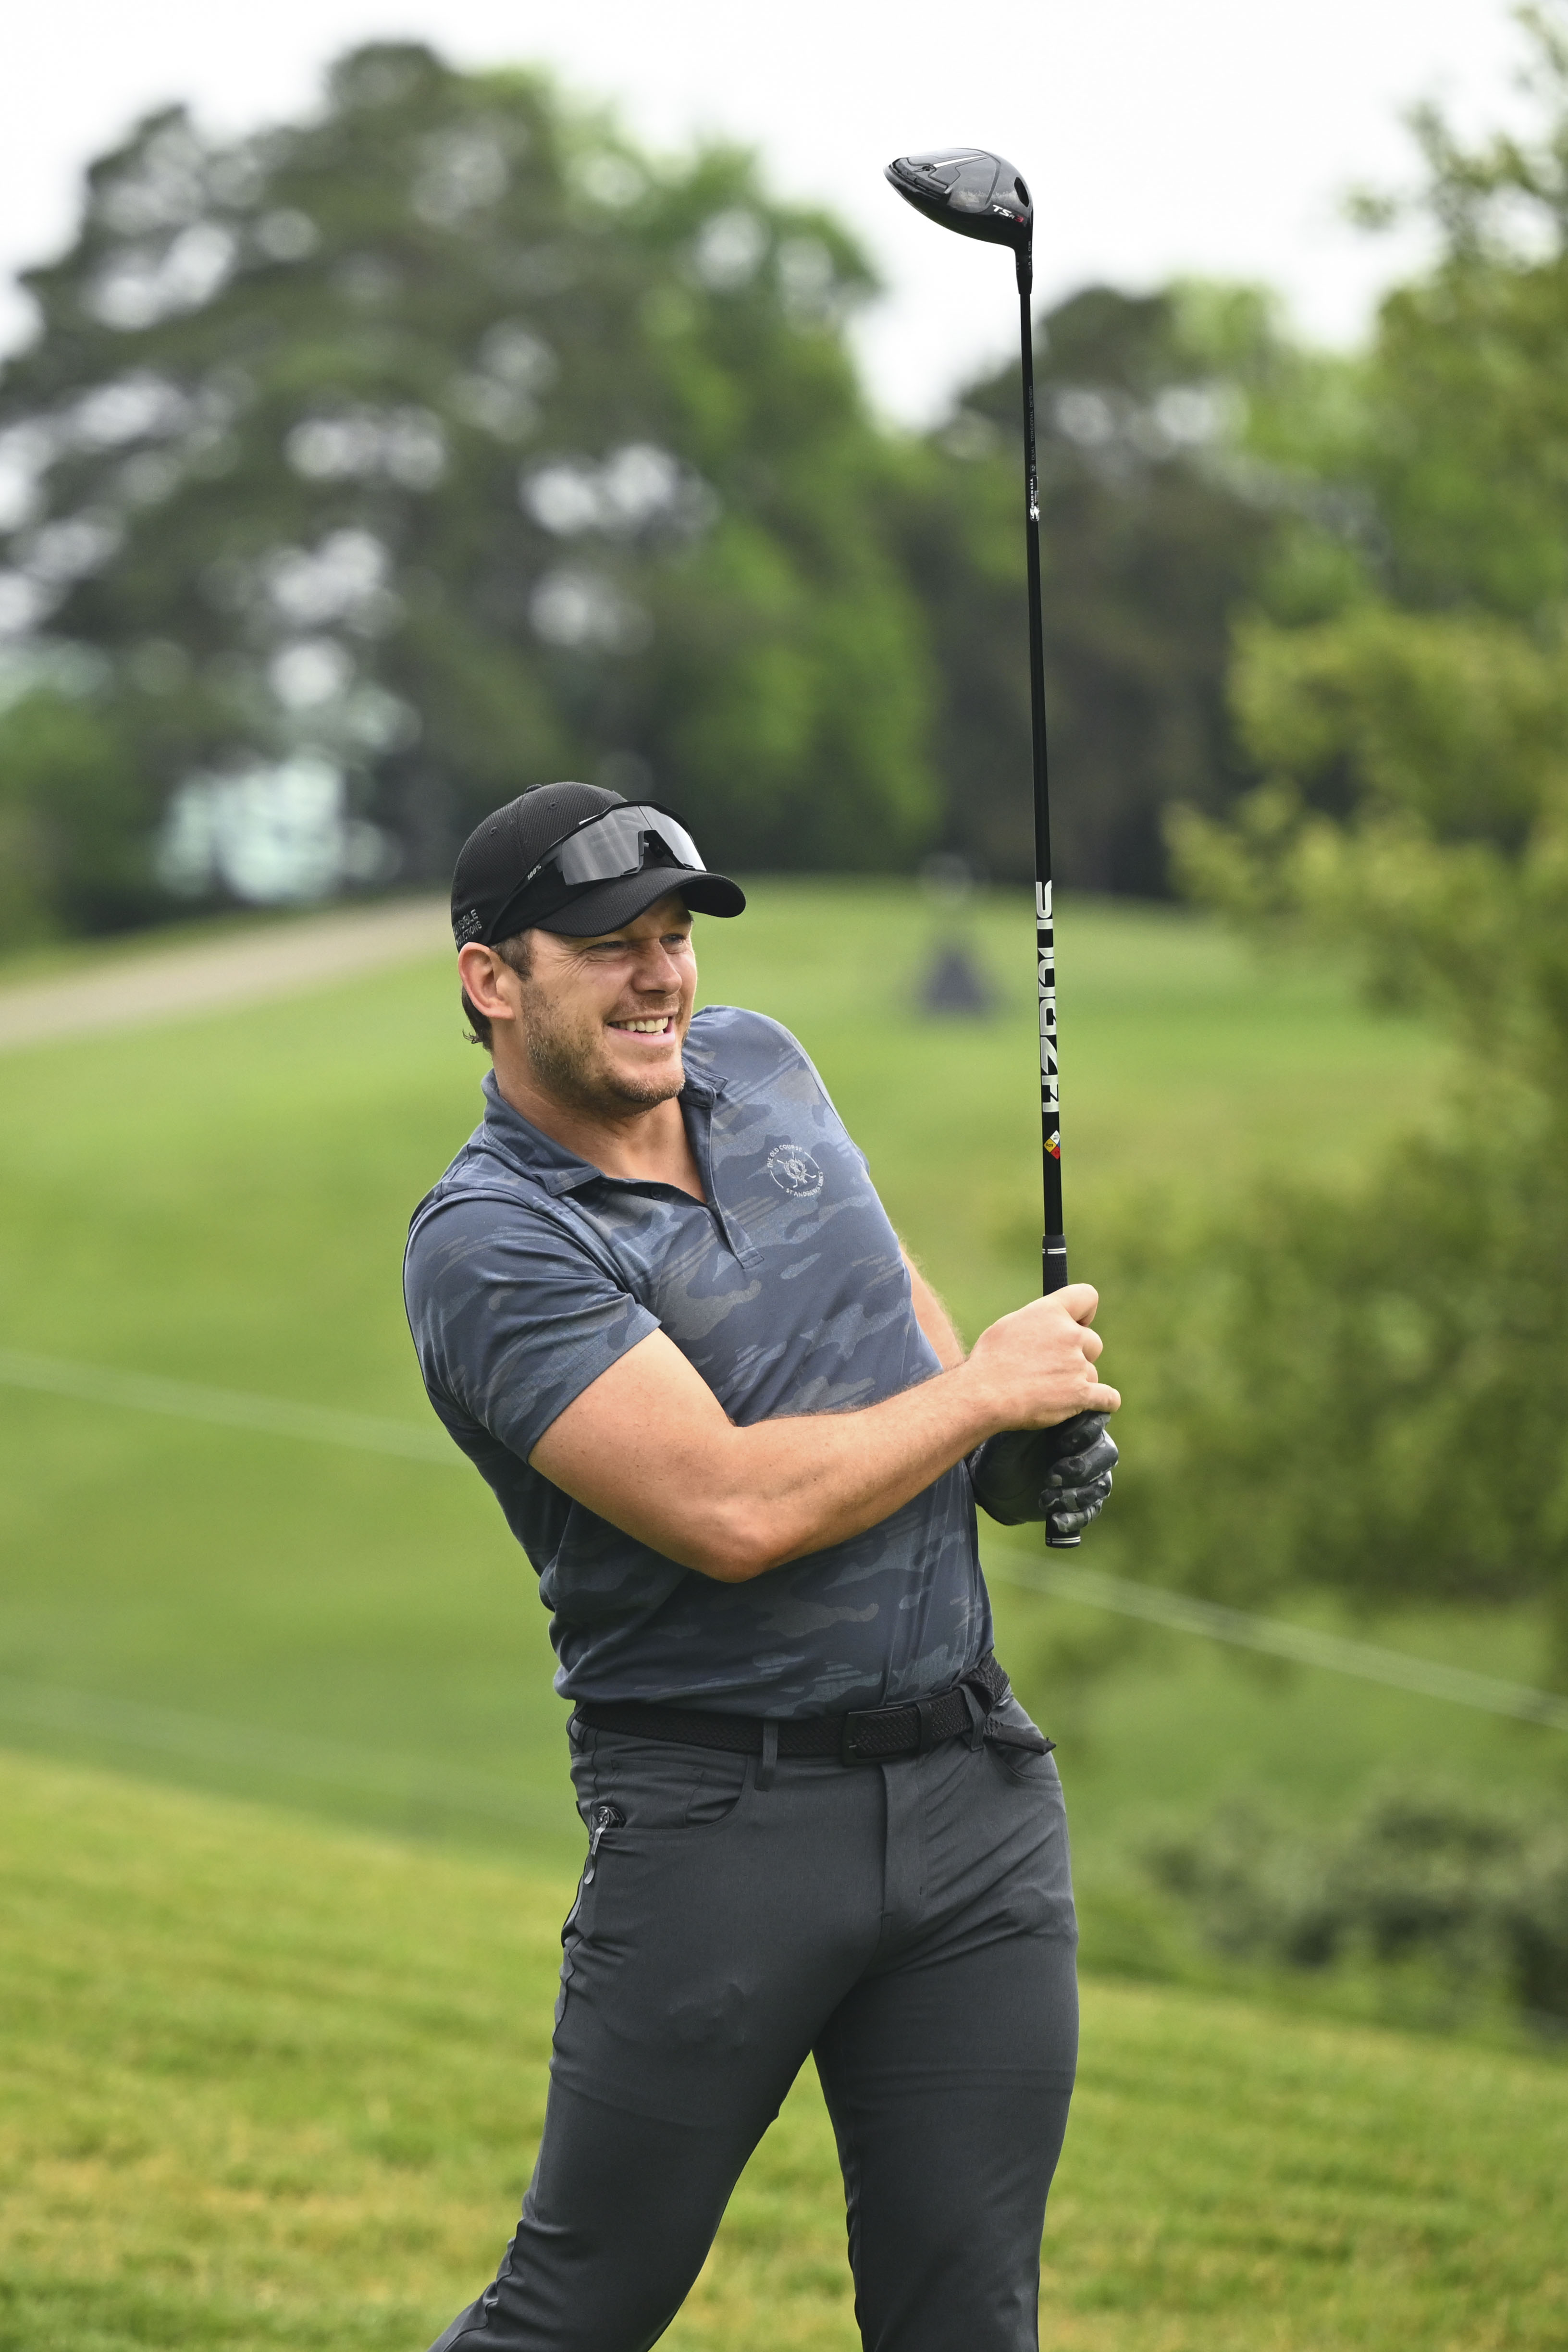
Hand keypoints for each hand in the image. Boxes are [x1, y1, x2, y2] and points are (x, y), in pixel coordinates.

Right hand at [964, 1285, 1118, 1433]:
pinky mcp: (1081, 1394)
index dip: (1084, 1314)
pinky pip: (1108, 1398)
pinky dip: (1105, 1402)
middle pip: (1093, 1342)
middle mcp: (1069, 1334)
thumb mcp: (1009, 1325)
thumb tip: (1045, 1327)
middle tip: (1055, 1367)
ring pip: (1092, 1372)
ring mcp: (1077, 1364)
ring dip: (1079, 1381)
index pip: (1087, 1297)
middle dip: (1079, 1354)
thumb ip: (1036, 1321)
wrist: (984, 1394)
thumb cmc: (990, 1361)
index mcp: (1051, 1312)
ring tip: (1051, 1391)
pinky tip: (1098, 1403)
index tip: (1077, 1325)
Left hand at [968, 1412, 1117, 1534]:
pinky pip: (1092, 1510)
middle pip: (1106, 1454)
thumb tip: (1051, 1402)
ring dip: (1076, 1494)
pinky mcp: (1081, 1501)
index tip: (1059, 1443)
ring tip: (1045, 1499)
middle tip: (1051, 1475)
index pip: (1097, 1421)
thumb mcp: (1013, 1434)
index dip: (1085, 1432)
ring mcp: (1087, 1476)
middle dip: (1081, 1467)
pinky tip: (1056, 1520)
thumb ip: (1035, 1419)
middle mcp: (1087, 1448)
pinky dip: (1076, 1516)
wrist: (990, 1483)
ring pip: (1102, 1484)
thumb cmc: (1003, 1450)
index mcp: (1074, 1423)